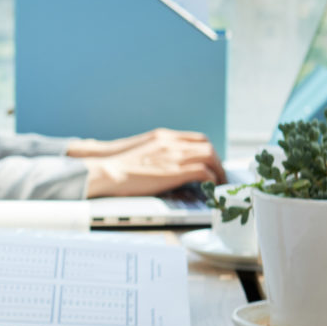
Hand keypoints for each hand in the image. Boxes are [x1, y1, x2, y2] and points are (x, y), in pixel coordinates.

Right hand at [79, 129, 226, 195]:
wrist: (107, 169)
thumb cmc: (116, 165)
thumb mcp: (139, 150)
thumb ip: (156, 152)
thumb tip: (163, 163)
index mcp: (163, 136)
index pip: (197, 138)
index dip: (208, 150)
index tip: (210, 162)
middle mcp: (172, 142)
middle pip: (207, 147)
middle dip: (217, 162)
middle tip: (219, 175)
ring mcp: (175, 155)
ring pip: (211, 157)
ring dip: (219, 171)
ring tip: (219, 184)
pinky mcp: (175, 171)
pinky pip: (204, 172)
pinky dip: (212, 180)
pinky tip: (211, 189)